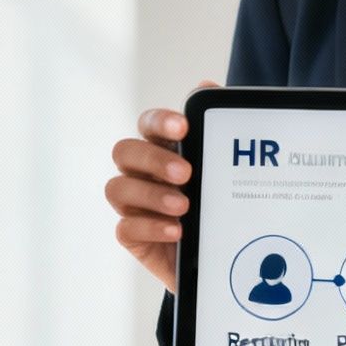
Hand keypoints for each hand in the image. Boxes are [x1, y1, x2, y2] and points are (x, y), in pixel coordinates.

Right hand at [107, 81, 217, 293]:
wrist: (227, 260)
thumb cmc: (223, 206)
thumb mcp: (228, 172)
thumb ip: (217, 131)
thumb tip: (206, 86)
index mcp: (164, 149)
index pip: (149, 124)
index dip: (160, 121)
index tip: (183, 127)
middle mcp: (144, 174)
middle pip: (125, 152)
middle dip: (153, 159)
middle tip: (186, 173)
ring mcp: (136, 206)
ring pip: (118, 188)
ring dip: (150, 195)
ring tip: (184, 207)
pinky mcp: (135, 238)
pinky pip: (126, 228)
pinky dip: (150, 227)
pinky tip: (177, 231)